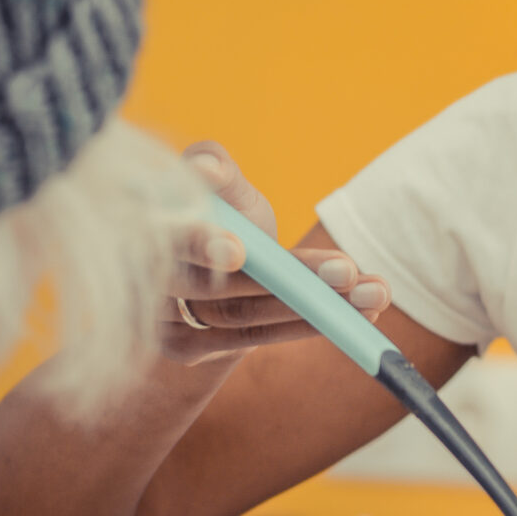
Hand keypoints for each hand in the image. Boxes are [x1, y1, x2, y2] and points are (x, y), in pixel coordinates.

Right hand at [159, 144, 389, 364]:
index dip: (197, 242)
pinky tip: (355, 316)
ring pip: (239, 312)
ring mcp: (161, 317)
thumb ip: (217, 167)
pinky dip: (305, 326)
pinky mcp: (185, 348)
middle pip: (211, 283)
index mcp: (142, 221)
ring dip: (312, 304)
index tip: (238, 248)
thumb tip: (205, 170)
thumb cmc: (224, 216)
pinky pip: (250, 337)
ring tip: (374, 292)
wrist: (214, 274)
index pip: (165, 236)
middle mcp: (143, 274)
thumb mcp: (223, 186)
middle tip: (346, 273)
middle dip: (284, 281)